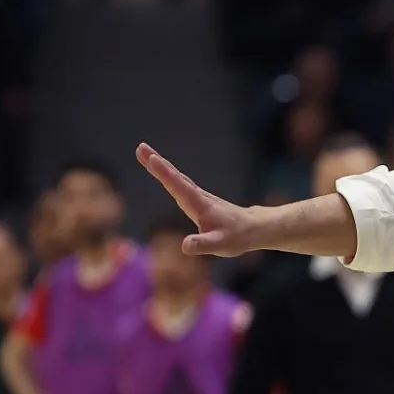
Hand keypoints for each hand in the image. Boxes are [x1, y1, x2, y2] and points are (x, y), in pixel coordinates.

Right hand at [137, 144, 260, 256]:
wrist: (253, 228)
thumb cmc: (237, 237)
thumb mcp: (220, 245)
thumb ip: (202, 245)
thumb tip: (184, 246)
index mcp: (200, 205)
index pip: (179, 186)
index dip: (164, 173)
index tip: (151, 158)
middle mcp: (198, 197)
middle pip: (174, 177)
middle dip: (157, 162)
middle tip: (140, 147)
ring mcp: (198, 197)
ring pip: (176, 178)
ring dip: (160, 166)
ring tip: (144, 154)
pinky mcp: (198, 200)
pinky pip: (179, 184)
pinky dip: (168, 175)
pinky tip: (161, 170)